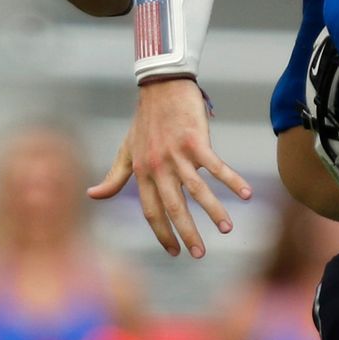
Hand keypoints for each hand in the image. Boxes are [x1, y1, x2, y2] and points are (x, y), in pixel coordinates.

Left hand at [90, 78, 250, 258]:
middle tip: (200, 254)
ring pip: (197, 190)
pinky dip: (231, 180)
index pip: (151, 211)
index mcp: (142, 172)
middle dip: (187, 233)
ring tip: (227, 229)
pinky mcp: (195, 140)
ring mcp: (177, 154)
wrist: (160, 85)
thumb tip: (92, 195)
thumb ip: (113, 177)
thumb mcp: (127, 150)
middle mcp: (158, 167)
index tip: (175, 251)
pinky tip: (246, 194)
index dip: (162, 233)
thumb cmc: (144, 119)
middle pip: (174, 207)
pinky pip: (215, 166)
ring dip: (214, 211)